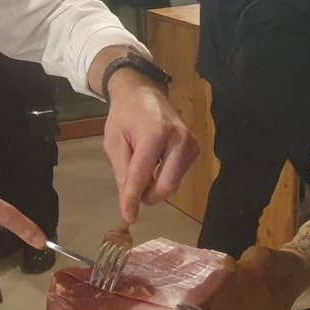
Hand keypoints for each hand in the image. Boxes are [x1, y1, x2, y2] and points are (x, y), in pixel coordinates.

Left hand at [103, 70, 197, 222]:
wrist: (142, 92)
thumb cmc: (124, 116)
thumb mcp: (114, 143)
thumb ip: (122, 172)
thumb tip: (129, 202)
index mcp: (155, 134)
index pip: (143, 175)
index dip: (134, 198)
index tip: (129, 217)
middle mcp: (179, 139)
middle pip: (166, 185)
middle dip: (148, 196)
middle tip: (133, 193)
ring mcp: (191, 143)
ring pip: (173, 183)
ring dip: (155, 186)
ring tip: (141, 169)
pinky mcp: (196, 148)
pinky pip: (178, 175)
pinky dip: (164, 177)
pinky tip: (154, 164)